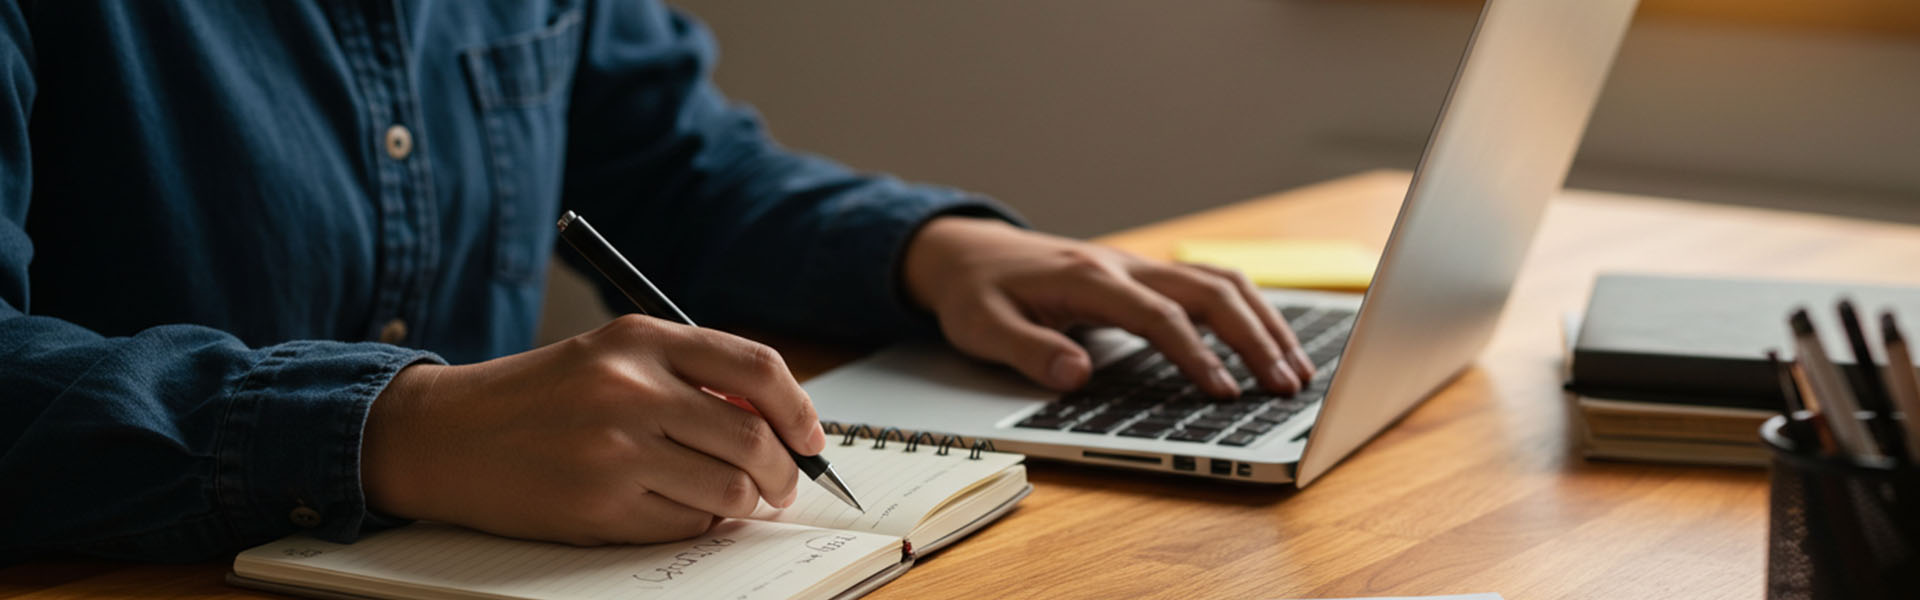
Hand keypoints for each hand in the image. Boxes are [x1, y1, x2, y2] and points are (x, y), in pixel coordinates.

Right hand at [360, 315, 826, 544]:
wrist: (449, 435)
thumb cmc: (542, 397)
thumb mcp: (613, 358)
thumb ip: (691, 378)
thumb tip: (778, 426)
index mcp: (642, 340)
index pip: (757, 368)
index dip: (799, 410)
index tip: (811, 438)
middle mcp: (632, 389)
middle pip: (753, 439)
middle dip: (783, 474)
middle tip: (782, 486)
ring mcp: (616, 451)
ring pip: (730, 490)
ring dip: (744, 504)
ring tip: (730, 500)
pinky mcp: (601, 506)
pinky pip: (687, 524)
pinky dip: (696, 523)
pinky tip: (672, 508)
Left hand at [903, 217, 1314, 396]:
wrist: (968, 252)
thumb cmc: (977, 293)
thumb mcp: (983, 328)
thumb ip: (1029, 351)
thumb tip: (1077, 376)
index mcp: (1089, 279)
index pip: (1159, 317)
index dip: (1196, 355)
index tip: (1226, 393)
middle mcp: (1125, 266)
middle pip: (1210, 291)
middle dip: (1255, 338)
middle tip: (1286, 385)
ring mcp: (1140, 267)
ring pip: (1220, 283)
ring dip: (1263, 322)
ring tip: (1296, 369)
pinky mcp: (1146, 275)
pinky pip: (1210, 284)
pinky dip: (1249, 311)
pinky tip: (1270, 341)